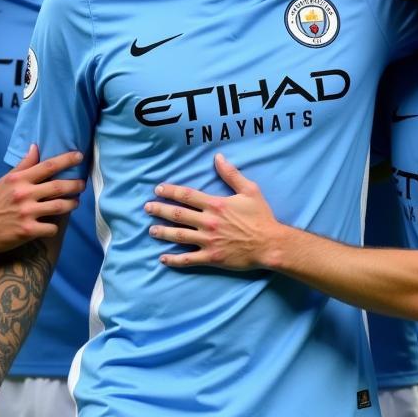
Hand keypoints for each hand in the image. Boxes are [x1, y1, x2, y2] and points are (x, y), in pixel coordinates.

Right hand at [0, 145, 82, 250]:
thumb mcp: (4, 180)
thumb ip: (23, 165)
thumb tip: (35, 147)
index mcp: (19, 180)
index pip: (48, 165)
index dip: (66, 160)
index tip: (79, 156)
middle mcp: (24, 194)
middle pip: (58, 186)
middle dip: (75, 185)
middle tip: (82, 184)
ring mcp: (27, 213)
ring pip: (60, 206)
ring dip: (71, 204)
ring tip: (75, 202)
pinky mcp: (28, 231)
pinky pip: (51, 228)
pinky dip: (55, 227)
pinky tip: (53, 225)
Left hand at [145, 153, 279, 268]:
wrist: (270, 244)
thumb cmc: (261, 217)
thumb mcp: (250, 190)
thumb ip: (231, 174)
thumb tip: (218, 157)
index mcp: (215, 205)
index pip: (186, 196)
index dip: (170, 191)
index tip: (158, 190)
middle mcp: (208, 222)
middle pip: (178, 214)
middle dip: (160, 210)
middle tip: (147, 208)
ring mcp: (208, 241)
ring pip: (179, 236)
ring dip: (162, 232)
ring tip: (151, 230)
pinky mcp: (211, 257)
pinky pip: (188, 259)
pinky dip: (174, 259)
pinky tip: (163, 258)